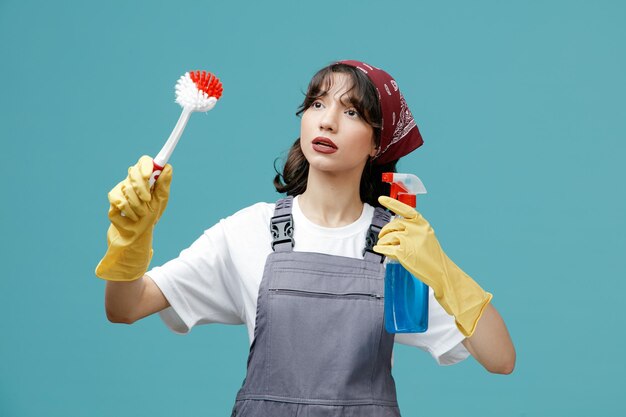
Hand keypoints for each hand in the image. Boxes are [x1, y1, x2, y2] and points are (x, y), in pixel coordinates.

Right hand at [95, 156, 171, 280]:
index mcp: (146, 177)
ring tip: (141, 213)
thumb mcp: (161, 200)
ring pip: (127, 188)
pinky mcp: (113, 198)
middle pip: (134, 172)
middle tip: (147, 200)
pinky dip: (128, 211)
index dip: (146, 165)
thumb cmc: (150, 215)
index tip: (149, 174)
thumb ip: (163, 184)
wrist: (137, 233)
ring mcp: (121, 187)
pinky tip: (132, 217)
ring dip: (137, 204)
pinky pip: (120, 200)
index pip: (144, 161)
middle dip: (142, 187)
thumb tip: (168, 168)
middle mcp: (132, 179)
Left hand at [373, 196, 491, 336]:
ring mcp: (408, 240)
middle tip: (382, 237)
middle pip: (392, 225)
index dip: (392, 203)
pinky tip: (379, 250)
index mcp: (422, 224)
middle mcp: (415, 229)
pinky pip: (385, 248)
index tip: (381, 198)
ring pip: (387, 237)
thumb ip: (412, 229)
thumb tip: (394, 228)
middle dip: (385, 231)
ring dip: (383, 242)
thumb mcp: (426, 236)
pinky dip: (380, 249)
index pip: (405, 209)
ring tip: (385, 247)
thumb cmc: (432, 256)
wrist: (440, 272)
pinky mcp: (402, 253)